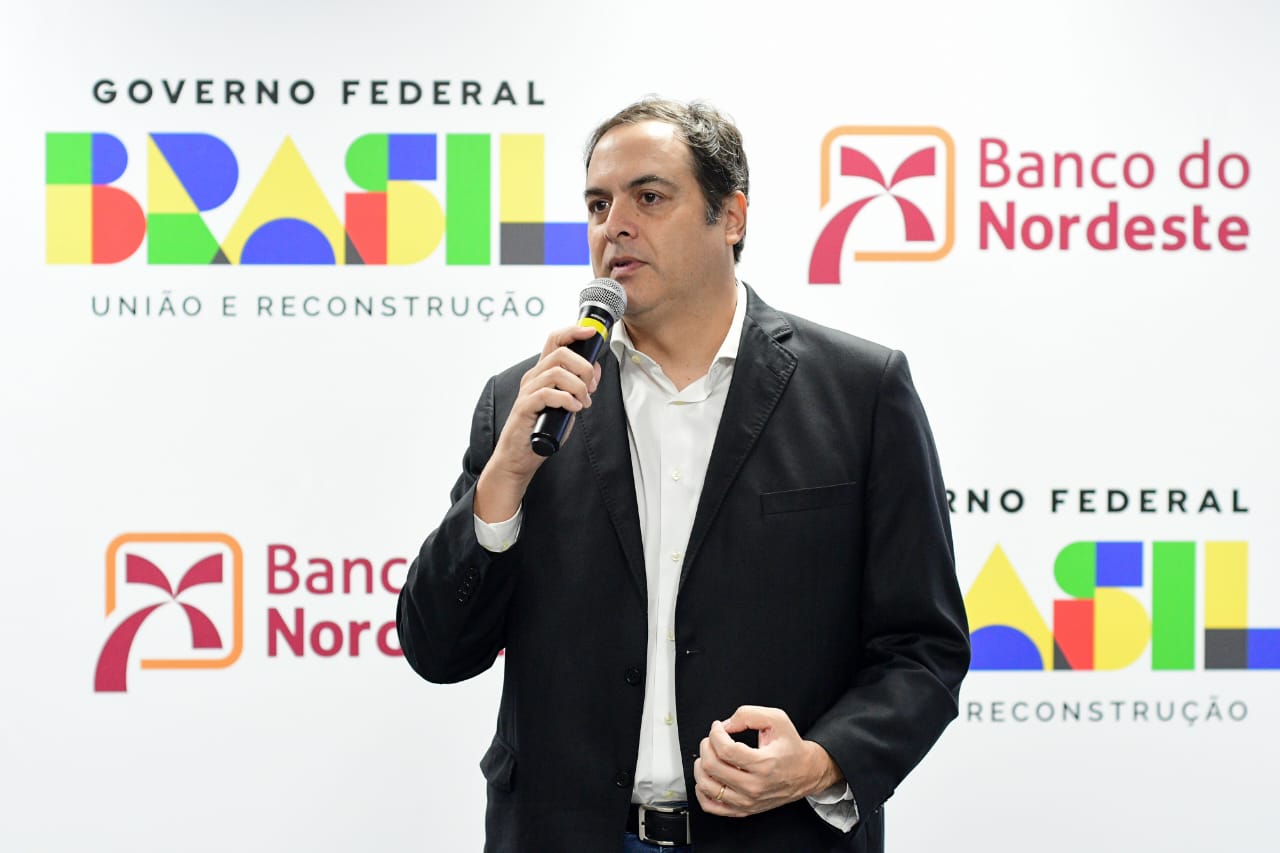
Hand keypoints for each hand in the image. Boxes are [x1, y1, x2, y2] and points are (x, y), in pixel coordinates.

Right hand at [474, 325, 602, 521]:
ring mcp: (527, 391)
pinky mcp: (525, 407)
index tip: (592, 333)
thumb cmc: (543, 429)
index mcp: (542, 372)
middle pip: (560, 353)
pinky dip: (566, 399)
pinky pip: (548, 393)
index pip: (555, 340)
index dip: (573, 331)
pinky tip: (573, 408)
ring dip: (578, 387)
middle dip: (584, 367)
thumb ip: (579, 386)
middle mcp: (533, 377)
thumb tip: (595, 369)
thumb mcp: (567, 403)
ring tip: (583, 403)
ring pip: (557, 372)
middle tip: (591, 388)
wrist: (520, 456)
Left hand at [692, 705, 841, 817]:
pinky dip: (702, 790)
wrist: (806, 772)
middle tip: (712, 738)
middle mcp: (754, 786)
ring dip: (701, 766)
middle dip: (706, 745)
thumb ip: (748, 715)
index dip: (715, 733)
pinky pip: (711, 806)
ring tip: (709, 755)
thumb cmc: (791, 747)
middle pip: (713, 766)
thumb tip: (725, 725)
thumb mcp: (776, 719)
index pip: (725, 750)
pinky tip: (709, 776)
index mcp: (764, 764)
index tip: (717, 727)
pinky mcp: (743, 809)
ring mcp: (748, 801)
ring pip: (707, 786)